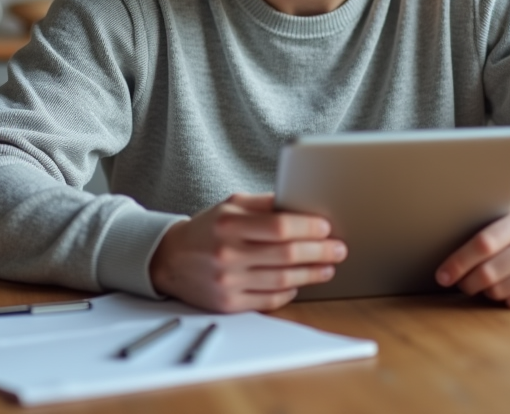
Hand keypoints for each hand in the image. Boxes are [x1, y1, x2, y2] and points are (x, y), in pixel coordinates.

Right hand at [149, 192, 347, 312]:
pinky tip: (299, 283)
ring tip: (328, 267)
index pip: (280, 226)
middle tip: (339, 248)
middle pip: (287, 255)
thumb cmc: (207, 229)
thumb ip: (264, 204)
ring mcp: (228, 282)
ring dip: (312, 274)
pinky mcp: (228, 304)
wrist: (170, 259)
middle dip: (320, 251)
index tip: (326, 227)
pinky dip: (289, 291)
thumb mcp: (230, 206)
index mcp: (229, 224)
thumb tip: (302, 205)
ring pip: (283, 280)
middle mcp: (228, 254)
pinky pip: (269, 300)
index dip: (308, 228)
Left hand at [435, 203, 509, 307]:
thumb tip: (443, 240)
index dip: (458, 262)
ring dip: (485, 292)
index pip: (484, 243)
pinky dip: (506, 300)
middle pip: (490, 272)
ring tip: (483, 284)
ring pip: (502, 291)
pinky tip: (506, 289)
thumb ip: (491, 226)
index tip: (442, 275)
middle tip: (459, 283)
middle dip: (467, 282)